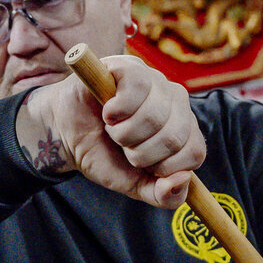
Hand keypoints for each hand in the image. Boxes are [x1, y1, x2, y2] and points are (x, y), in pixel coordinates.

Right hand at [15, 56, 206, 208]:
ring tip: (112, 127)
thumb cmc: (103, 154)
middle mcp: (177, 101)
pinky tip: (108, 110)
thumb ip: (162, 195)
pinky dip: (116, 109)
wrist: (66, 134)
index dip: (164, 167)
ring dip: (123, 133)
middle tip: (122, 145)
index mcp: (184, 129)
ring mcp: (156, 81)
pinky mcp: (131, 66)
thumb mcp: (134, 184)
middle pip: (174, 137)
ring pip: (154, 116)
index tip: (141, 163)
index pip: (195, 152)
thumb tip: (182, 179)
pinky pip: (137, 89)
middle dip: (139, 153)